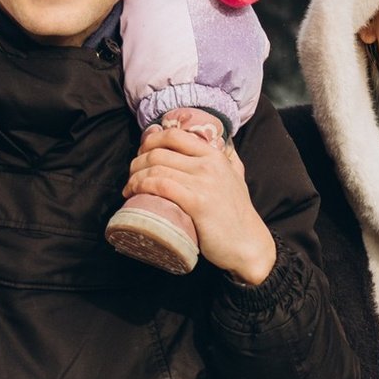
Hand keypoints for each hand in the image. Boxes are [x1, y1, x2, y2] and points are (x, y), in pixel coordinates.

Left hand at [129, 114, 275, 283]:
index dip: (150, 141)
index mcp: (214, 155)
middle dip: (137, 162)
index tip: (141, 155)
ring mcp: (203, 183)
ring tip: (130, 189)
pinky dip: (141, 187)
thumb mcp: (237, 178)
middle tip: (132, 176)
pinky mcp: (196, 202)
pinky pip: (160, 185)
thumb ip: (229, 160)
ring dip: (135, 177)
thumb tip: (224, 145)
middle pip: (158, 152)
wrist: (248, 244)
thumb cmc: (238, 214)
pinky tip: (135, 195)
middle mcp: (208, 165)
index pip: (174, 135)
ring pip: (155, 168)